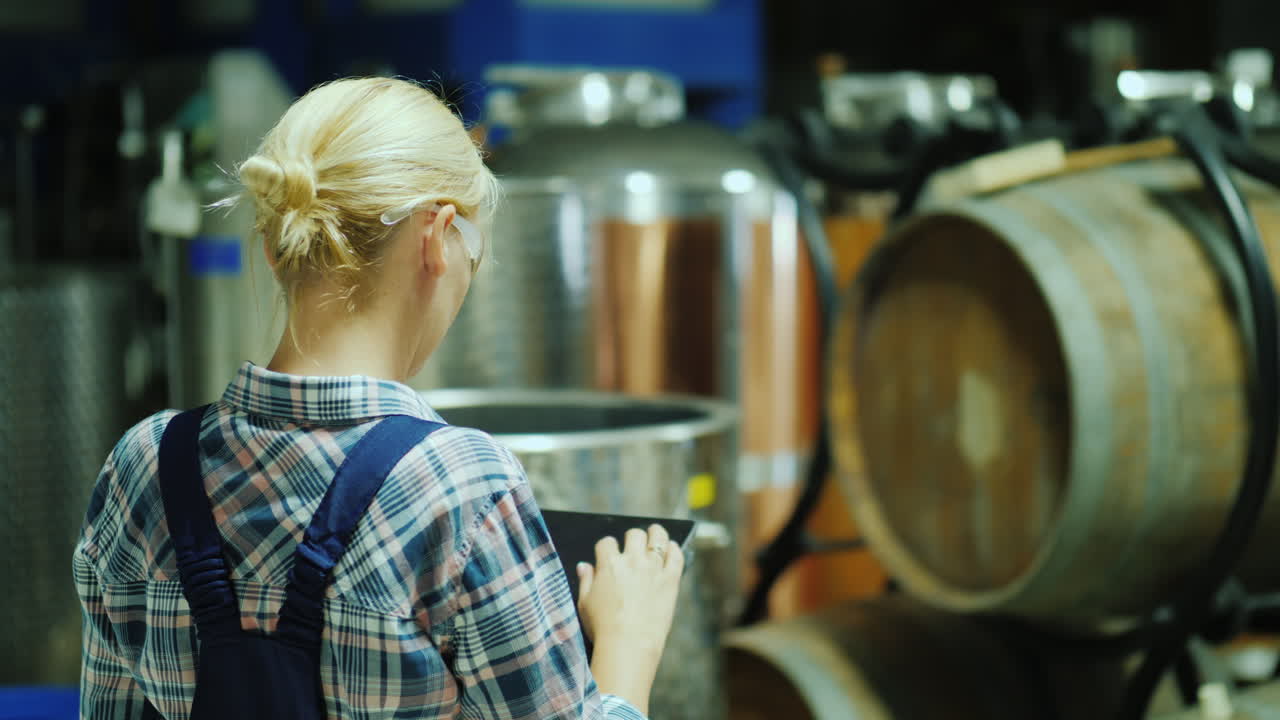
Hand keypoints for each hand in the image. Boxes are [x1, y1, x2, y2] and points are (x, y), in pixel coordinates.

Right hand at [576, 524, 683, 712]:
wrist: (628, 645)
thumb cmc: (603, 627)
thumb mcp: (585, 603)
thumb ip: (586, 581)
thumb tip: (584, 566)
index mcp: (609, 564)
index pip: (607, 543)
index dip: (607, 548)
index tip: (609, 554)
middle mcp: (632, 560)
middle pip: (634, 535)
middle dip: (632, 538)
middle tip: (634, 546)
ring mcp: (654, 568)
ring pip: (658, 537)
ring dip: (656, 534)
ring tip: (655, 535)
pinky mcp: (671, 580)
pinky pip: (676, 556)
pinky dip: (674, 549)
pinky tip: (672, 549)